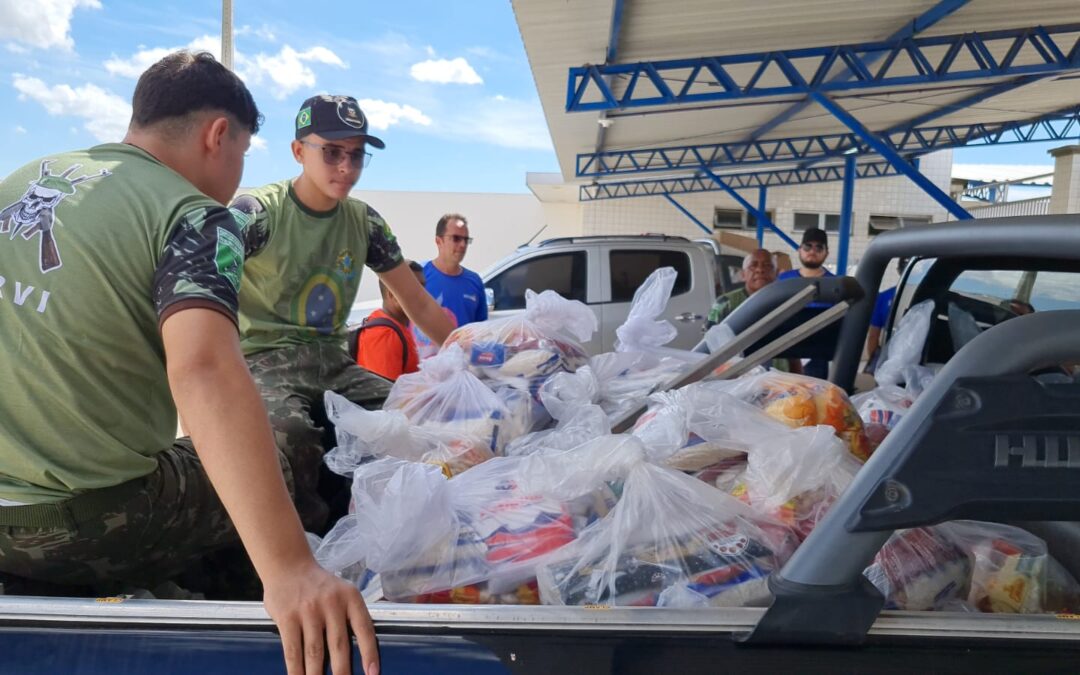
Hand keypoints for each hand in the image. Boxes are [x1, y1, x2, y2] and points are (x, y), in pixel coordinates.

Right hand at [263, 561, 379, 674]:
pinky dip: (296, 670)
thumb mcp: (342, 591)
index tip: (373, 674)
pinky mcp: (287, 618)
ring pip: (315, 652)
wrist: (288, 565)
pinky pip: (293, 651)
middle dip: (342, 672)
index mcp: (350, 597)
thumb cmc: (319, 585)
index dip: (369, 654)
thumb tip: (362, 650)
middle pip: (339, 646)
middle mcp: (331, 603)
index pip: (364, 629)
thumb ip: (350, 615)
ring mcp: (308, 611)